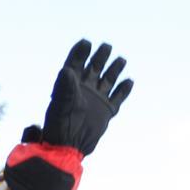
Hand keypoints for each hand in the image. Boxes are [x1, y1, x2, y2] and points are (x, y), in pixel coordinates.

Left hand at [36, 39, 131, 156]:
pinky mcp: (107, 110)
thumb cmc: (60, 124)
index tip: (86, 42)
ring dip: (115, 69)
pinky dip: (124, 89)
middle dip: (100, 56)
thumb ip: (65, 85)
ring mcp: (97, 99)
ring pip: (109, 79)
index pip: (76, 63)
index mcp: (70, 84)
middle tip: (106, 46)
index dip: (81, 52)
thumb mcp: (61, 102)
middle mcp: (84, 89)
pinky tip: (129, 80)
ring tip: (121, 59)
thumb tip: (67, 69)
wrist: (69, 146)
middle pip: (95, 67)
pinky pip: (119, 97)